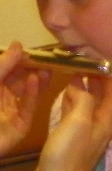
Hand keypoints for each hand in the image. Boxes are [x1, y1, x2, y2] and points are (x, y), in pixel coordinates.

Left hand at [0, 41, 45, 156]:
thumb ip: (4, 64)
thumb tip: (19, 45)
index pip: (7, 69)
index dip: (19, 60)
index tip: (34, 51)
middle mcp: (1, 97)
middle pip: (18, 80)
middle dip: (31, 70)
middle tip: (47, 60)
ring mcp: (11, 111)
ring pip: (26, 92)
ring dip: (36, 80)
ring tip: (48, 68)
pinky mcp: (21, 124)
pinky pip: (28, 107)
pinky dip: (33, 93)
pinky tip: (38, 81)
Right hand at [33, 72, 111, 170]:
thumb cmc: (69, 154)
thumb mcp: (78, 122)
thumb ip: (83, 100)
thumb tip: (82, 83)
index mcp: (104, 123)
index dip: (110, 79)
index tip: (105, 62)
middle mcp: (98, 128)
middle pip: (101, 100)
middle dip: (96, 82)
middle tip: (87, 63)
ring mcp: (85, 135)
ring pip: (87, 106)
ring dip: (83, 90)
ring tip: (74, 73)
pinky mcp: (71, 140)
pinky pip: (75, 115)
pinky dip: (71, 102)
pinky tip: (64, 96)